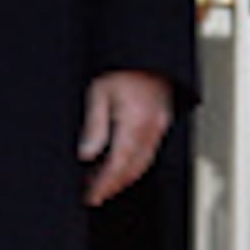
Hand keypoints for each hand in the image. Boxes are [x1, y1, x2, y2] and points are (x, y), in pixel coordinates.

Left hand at [79, 70, 173, 205]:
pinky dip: (133, 164)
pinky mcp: (162, 123)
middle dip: (112, 186)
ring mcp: (159, 127)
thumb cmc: (123, 68)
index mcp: (134, 124)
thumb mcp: (99, 92)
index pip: (117, 166)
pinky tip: (120, 163)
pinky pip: (149, 153)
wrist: (148, 53)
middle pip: (131, 171)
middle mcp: (151, 129)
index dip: (103, 185)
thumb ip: (94, 126)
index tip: (91, 196)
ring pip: (142, 165)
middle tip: (94, 194)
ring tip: (103, 182)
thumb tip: (87, 154)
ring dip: (122, 178)